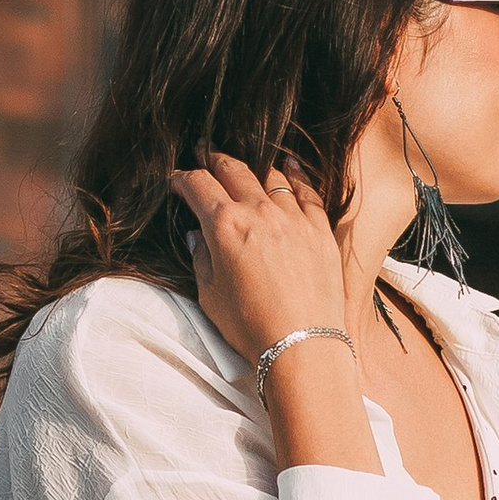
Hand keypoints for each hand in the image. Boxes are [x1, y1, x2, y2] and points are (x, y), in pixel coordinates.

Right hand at [168, 150, 350, 369]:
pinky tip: (289, 166)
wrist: (303, 346)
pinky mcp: (320, 230)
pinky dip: (295, 175)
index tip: (179, 180)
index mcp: (225, 226)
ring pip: (270, 176)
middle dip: (214, 160)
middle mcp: (259, 212)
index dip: (184, 179)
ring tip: (244, 165)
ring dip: (253, 167)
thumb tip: (198, 236)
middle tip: (205, 153)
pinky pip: (307, 192)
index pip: (198, 186)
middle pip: (233, 170)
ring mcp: (293, 218)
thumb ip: (202, 258)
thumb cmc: (251, 327)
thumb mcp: (210, 295)